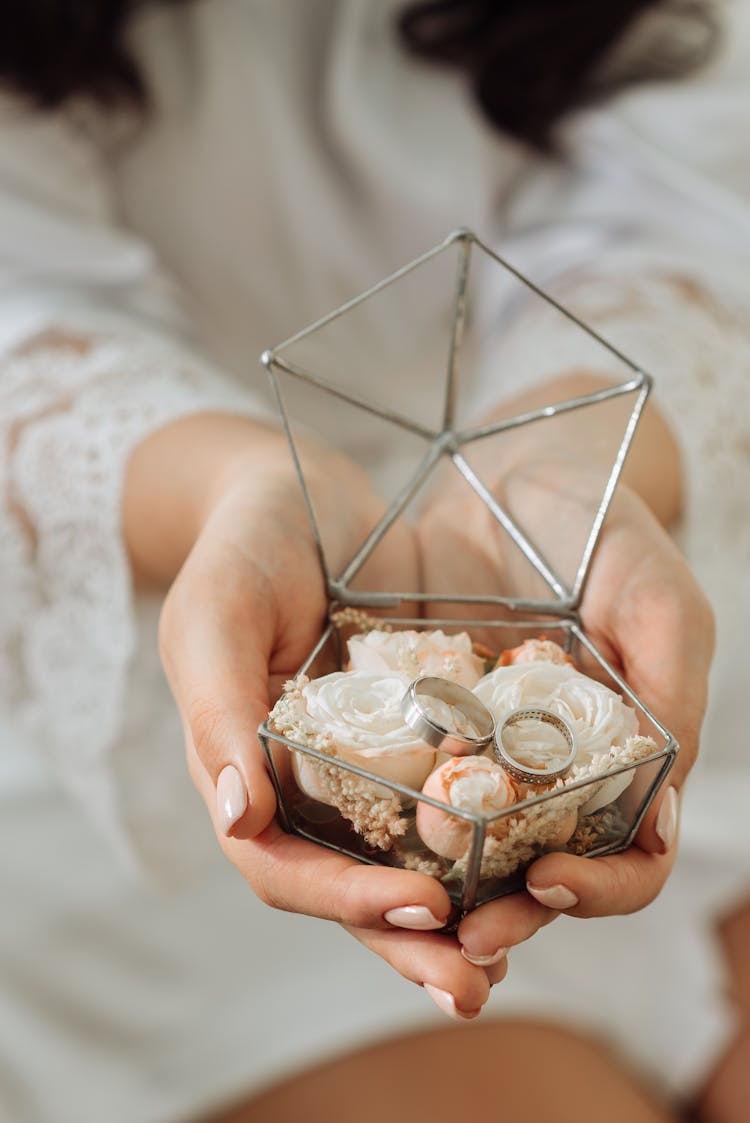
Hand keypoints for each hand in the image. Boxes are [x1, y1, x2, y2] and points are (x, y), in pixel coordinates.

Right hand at [155, 420, 501, 1012]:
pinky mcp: (400, 734)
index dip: (339, 899)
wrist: (291, 496)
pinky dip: (470, 841)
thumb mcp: (215, 615)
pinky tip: (525, 865)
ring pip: (391, 860)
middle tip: (472, 987)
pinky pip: (434, 798)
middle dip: (402, 941)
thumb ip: (216, 710)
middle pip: (342, 886)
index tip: (419, 907)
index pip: (276, 863)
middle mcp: (293, 785)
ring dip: (443, 918)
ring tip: (504, 960)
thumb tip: (237, 820)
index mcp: (239, 770)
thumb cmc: (242, 549)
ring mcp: (348, 765)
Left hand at [418, 451, 713, 964]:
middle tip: (460, 942)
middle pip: (535, 875)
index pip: (628, 857)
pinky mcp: (414, 722)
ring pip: (462, 851)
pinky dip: (381, 823)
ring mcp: (479, 752)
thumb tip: (664, 812)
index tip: (551, 879)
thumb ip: (672, 691)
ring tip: (403, 916)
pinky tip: (350, 839)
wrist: (508, 467)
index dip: (602, 888)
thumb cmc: (600, 525)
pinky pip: (397, 785)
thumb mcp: (654, 595)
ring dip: (436, 897)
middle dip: (504, 918)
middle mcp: (550, 771)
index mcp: (622, 758)